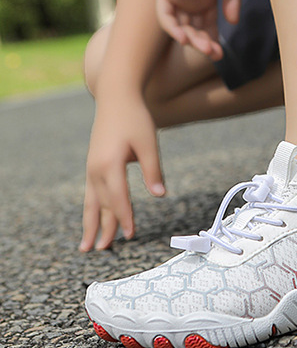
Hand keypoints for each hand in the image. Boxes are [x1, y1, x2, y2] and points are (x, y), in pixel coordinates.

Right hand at [80, 93, 164, 251]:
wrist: (116, 96)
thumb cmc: (135, 118)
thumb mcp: (148, 142)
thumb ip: (153, 170)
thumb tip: (160, 195)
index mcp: (110, 164)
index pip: (118, 198)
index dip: (125, 218)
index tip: (131, 235)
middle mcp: (96, 168)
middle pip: (101, 204)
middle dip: (103, 228)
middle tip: (103, 250)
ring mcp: (92, 166)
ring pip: (91, 201)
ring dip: (90, 223)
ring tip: (86, 246)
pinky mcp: (93, 163)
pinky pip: (90, 192)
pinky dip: (91, 208)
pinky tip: (91, 218)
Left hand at [157, 0, 240, 59]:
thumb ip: (231, 1)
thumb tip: (232, 23)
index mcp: (206, 0)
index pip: (207, 28)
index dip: (213, 42)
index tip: (221, 55)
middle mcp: (190, 1)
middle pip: (194, 31)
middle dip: (204, 45)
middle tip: (214, 55)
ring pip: (180, 26)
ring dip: (191, 40)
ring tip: (204, 48)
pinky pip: (165, 15)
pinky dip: (173, 28)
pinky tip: (185, 39)